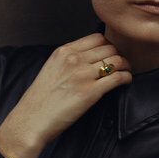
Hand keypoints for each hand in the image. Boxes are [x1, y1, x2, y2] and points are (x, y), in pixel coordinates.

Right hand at [0, 33, 130, 157]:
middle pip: (108, 47)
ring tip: (126, 72)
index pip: (96, 38)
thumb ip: (68, 60)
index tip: (110, 54)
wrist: (32, 120)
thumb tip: (87, 59)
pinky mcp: (90, 93)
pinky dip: (126, 78)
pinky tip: (126, 81)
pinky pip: (117, 78)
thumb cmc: (40, 100)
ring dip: (125, 65)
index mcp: (63, 52)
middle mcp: (73, 59)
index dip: (107, 45)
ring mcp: (82, 75)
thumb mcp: (51, 69)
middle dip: (118, 55)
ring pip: (116, 60)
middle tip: (121, 64)